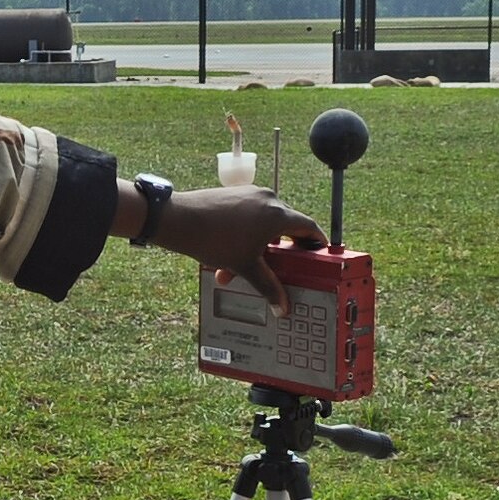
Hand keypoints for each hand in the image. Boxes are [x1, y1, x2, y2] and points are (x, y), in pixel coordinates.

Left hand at [153, 187, 324, 315]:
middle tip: (283, 266)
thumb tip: (281, 305)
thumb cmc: (213, 239)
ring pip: (264, 223)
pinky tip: (230, 253)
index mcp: (278, 214)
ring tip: (243, 267)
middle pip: (286, 226)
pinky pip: (250, 215)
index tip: (319, 253)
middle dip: (281, 251)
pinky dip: (246, 234)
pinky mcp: (234, 195)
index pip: (309, 227)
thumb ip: (268, 286)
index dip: (316, 243)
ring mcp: (250, 194)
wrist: (179, 220)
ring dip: (258, 246)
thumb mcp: (245, 267)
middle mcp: (268, 199)